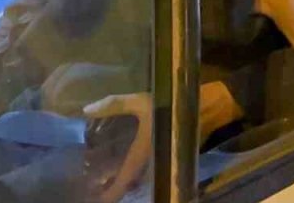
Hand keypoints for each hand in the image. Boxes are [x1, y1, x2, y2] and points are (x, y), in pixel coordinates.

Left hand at [81, 82, 243, 202]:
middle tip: (98, 187)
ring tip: (110, 179)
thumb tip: (87, 110)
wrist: (207, 107)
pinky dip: (136, 173)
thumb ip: (115, 104)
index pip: (124, 179)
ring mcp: (161, 159)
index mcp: (143, 152)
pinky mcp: (168, 154)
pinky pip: (149, 170)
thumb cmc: (172, 105)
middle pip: (131, 182)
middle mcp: (152, 161)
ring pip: (140, 177)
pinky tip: (129, 165)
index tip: (99, 199)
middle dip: (117, 188)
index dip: (112, 192)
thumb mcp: (141, 101)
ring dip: (127, 180)